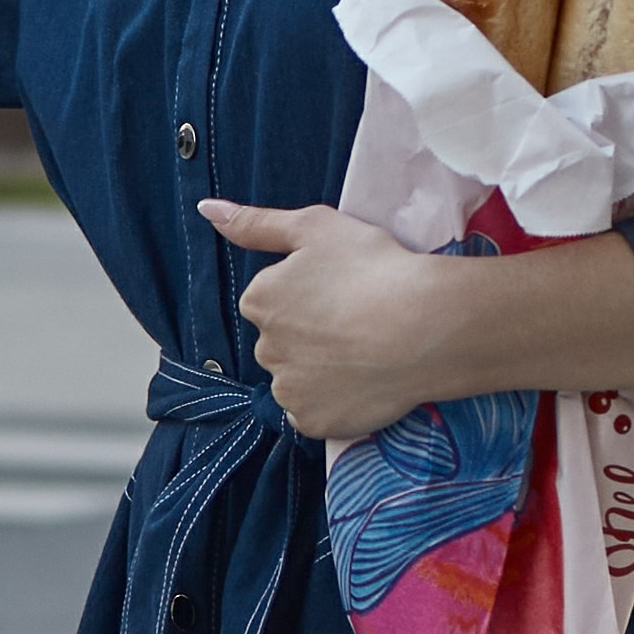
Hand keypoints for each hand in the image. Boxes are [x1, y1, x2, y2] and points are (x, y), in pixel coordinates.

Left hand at [202, 199, 456, 442]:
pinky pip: (315, 413)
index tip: (341, 291)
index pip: (270, 301)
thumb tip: (207, 210)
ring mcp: (289, 390)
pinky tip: (363, 382)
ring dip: (319, 371)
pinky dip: (334, 402)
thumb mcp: (315, 225)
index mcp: (260, 301)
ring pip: (296, 380)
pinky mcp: (314, 423)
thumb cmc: (373, 268)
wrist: (426, 327)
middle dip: (309, 335)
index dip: (308, 295)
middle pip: (282, 342)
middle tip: (357, 321)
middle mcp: (265, 349)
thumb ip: (256, 223)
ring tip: (366, 352)